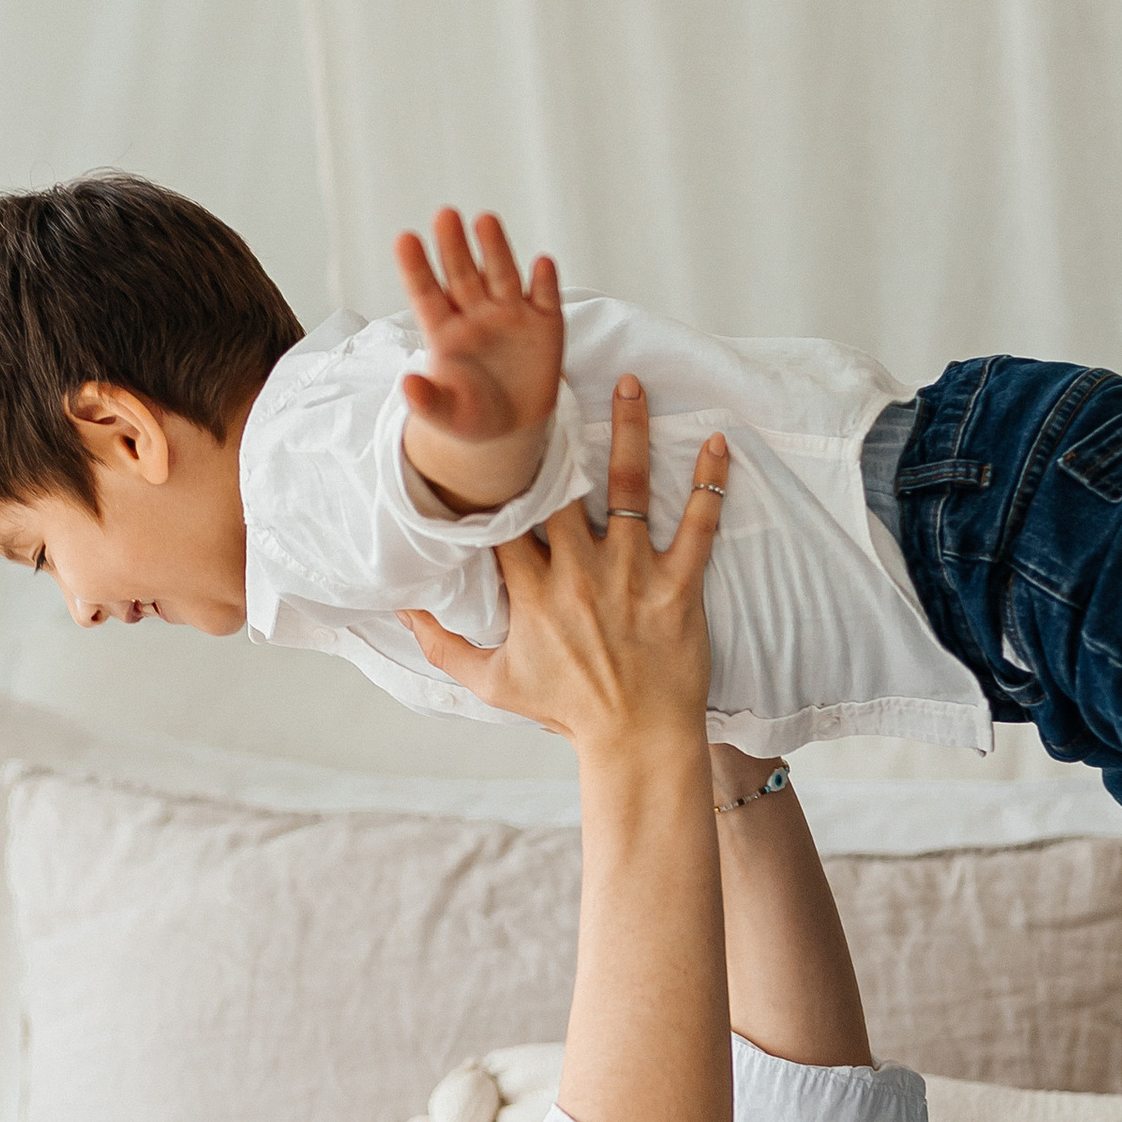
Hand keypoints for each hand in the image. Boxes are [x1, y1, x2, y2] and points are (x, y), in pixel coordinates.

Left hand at [394, 210, 563, 454]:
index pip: (426, 294)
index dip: (415, 268)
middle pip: (463, 275)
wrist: (512, 426)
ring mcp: (511, 314)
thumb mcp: (446, 415)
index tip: (404, 239)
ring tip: (485, 221)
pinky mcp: (545, 323)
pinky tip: (542, 264)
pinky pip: (545, 298)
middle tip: (444, 215)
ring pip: (501, 275)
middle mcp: (476, 314)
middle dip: (454, 246)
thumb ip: (427, 401)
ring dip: (495, 249)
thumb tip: (406, 386)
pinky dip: (544, 282)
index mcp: (445, 331)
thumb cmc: (471, 415)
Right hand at [404, 379, 725, 754]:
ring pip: (628, 489)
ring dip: (631, 431)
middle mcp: (578, 574)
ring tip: (631, 383)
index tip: (490, 426)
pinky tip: (718, 441)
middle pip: (562, 486)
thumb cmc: (566, 711)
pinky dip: (711, 482)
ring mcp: (632, 577)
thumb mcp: (491, 683)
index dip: (496, 469)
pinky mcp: (679, 587)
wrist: (636, 743)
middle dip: (556, 429)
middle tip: (552, 378)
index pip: (504, 515)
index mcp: (531, 592)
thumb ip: (441, 644)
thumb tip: (402, 607)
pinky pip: (698, 526)